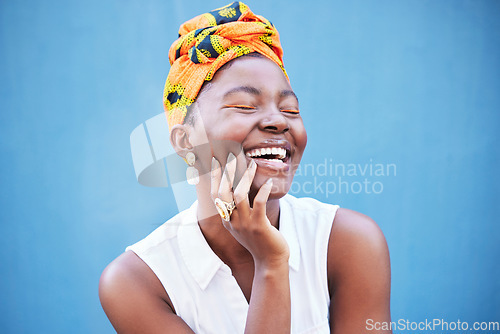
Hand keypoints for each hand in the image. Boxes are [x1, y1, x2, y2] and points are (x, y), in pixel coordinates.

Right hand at [211, 152, 289, 266]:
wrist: (270, 262)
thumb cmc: (260, 241)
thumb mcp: (244, 226)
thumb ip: (239, 211)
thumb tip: (238, 191)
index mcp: (227, 221)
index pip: (215, 196)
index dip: (215, 178)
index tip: (216, 161)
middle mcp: (233, 222)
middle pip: (223, 193)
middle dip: (226, 172)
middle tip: (232, 156)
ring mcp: (245, 224)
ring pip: (239, 195)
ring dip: (246, 177)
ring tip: (253, 164)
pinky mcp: (259, 226)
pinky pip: (259, 203)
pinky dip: (263, 190)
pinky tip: (269, 182)